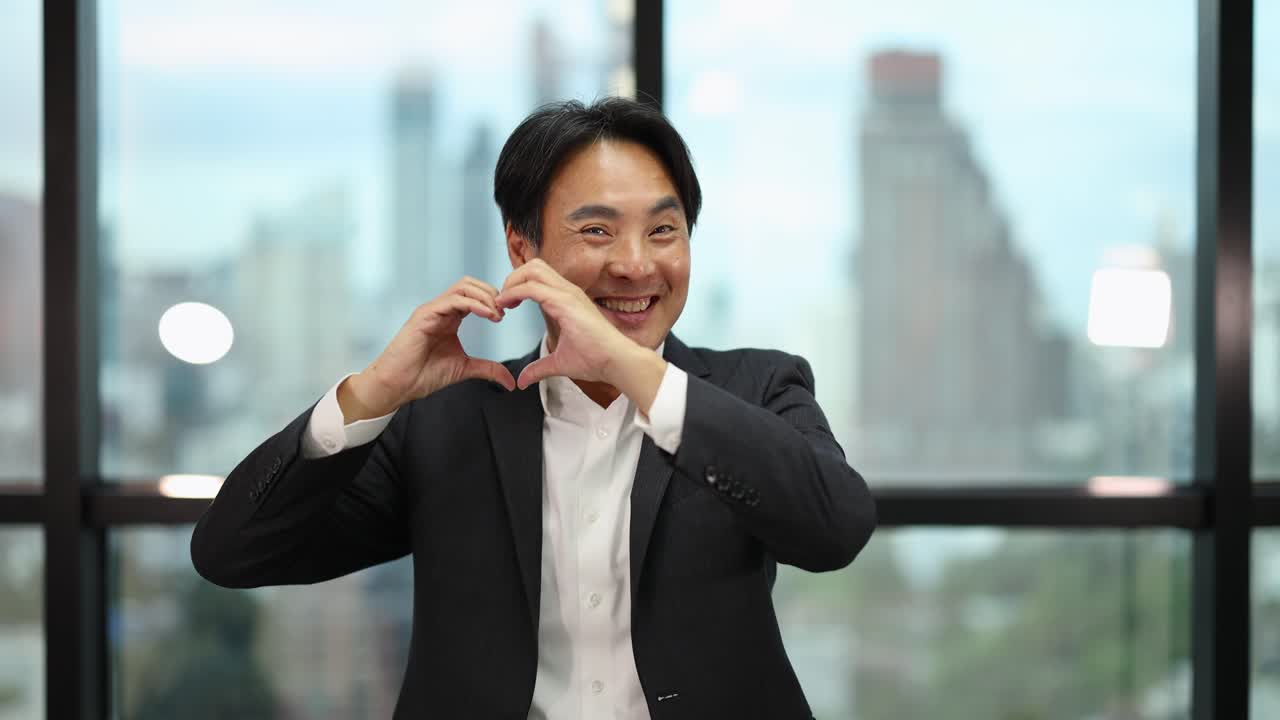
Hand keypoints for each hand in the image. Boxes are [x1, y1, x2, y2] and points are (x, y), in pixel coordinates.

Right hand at [340, 277, 515, 421]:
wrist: (398, 385)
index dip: (492, 301)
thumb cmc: (423, 375)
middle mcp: (441, 310)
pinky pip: (453, 300)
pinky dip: (474, 304)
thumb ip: (487, 369)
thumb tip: (509, 381)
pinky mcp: (425, 315)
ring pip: (463, 287)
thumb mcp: (464, 369)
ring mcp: (432, 310)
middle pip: (470, 284)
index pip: (474, 295)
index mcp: (450, 317)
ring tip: (497, 314)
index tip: (504, 316)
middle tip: (504, 312)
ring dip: (485, 297)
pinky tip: (487, 315)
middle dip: (491, 294)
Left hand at [495, 259, 636, 389]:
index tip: (505, 306)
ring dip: (512, 282)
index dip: (517, 286)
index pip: (538, 278)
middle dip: (512, 279)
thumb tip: (523, 380)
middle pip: (533, 266)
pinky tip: (505, 306)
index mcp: (568, 299)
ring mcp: (568, 294)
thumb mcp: (559, 363)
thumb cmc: (596, 360)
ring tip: (502, 302)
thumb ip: (539, 368)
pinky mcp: (566, 302)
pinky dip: (514, 293)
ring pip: (532, 270)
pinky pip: (532, 288)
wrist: (617, 362)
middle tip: (501, 301)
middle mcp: (568, 291)